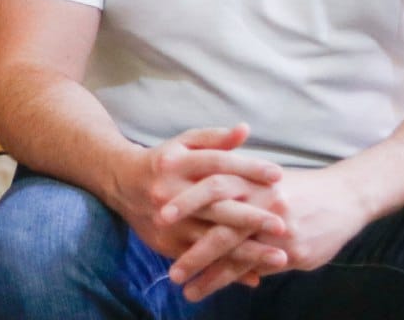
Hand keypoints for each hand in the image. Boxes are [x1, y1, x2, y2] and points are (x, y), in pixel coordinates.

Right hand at [113, 124, 286, 297]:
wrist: (121, 183)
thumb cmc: (163, 161)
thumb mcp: (183, 143)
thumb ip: (215, 139)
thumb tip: (245, 130)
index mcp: (176, 163)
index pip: (216, 163)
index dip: (247, 167)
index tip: (278, 175)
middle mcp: (169, 191)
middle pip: (214, 205)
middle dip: (250, 216)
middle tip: (283, 223)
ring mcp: (167, 221)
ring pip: (210, 238)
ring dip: (246, 250)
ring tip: (280, 256)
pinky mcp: (165, 243)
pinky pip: (201, 258)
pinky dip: (227, 269)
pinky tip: (254, 274)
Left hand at [166, 166, 366, 300]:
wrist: (345, 196)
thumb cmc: (296, 185)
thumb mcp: (263, 172)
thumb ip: (232, 174)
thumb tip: (194, 175)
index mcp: (253, 179)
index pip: (214, 187)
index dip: (187, 199)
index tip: (159, 210)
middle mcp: (264, 203)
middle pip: (222, 224)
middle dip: (193, 245)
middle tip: (166, 256)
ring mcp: (280, 230)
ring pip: (237, 253)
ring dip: (208, 272)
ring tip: (183, 286)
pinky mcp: (294, 253)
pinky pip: (256, 267)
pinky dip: (232, 278)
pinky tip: (211, 287)